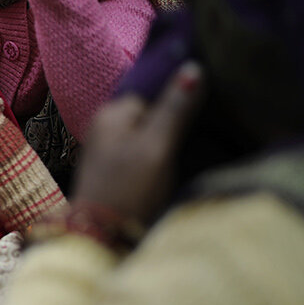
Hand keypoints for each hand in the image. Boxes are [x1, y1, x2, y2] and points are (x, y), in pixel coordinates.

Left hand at [72, 62, 203, 228]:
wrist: (99, 237)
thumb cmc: (129, 188)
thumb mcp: (157, 146)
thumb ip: (174, 109)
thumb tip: (192, 67)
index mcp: (111, 113)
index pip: (152, 94)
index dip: (177, 104)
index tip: (203, 116)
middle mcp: (103, 126)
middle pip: (149, 114)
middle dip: (171, 124)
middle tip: (196, 139)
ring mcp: (105, 150)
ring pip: (145, 134)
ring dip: (165, 143)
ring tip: (183, 158)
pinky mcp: (111, 172)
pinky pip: (140, 154)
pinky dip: (155, 159)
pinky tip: (167, 172)